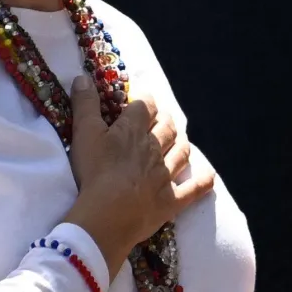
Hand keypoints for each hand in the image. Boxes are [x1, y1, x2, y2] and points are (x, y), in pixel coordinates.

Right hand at [61, 78, 214, 275]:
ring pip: (181, 152)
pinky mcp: (172, 200)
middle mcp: (155, 148)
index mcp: (134, 130)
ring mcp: (166, 174)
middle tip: (160, 119)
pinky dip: (203, 181)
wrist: (108, 215)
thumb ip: (85, 104)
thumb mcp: (84, 134)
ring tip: (178, 141)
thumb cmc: (94, 172)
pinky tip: (208, 176)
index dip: (144, 100)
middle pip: (167, 127)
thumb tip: (84, 76)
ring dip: (181, 144)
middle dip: (165, 120)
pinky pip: (194, 189)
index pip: (145, 106)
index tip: (140, 99)